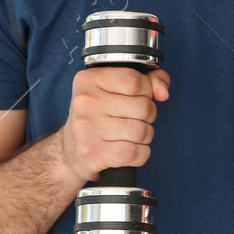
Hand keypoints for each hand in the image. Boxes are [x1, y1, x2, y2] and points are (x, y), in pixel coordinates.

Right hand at [58, 66, 169, 181]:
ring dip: (146, 136)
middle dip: (149, 115)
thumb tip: (163, 92)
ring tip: (132, 135)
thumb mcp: (118, 89)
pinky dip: (142, 154)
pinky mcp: (92, 154)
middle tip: (135, 119)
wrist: (70, 150)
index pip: (135, 80)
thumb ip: (150, 80)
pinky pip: (135, 153)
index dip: (148, 90)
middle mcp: (85, 102)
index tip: (141, 97)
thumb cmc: (100, 115)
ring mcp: (87, 129)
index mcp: (89, 79)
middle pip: (143, 107)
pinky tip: (131, 150)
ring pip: (142, 131)